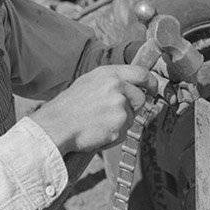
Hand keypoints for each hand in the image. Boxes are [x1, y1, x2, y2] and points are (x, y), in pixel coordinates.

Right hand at [28, 65, 158, 154]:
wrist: (57, 126)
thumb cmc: (69, 106)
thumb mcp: (89, 82)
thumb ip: (112, 82)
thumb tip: (133, 86)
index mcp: (109, 74)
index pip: (142, 73)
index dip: (151, 82)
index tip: (153, 89)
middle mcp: (117, 87)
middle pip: (140, 98)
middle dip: (132, 108)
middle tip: (113, 114)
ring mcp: (119, 106)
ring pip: (132, 117)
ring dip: (120, 123)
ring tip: (98, 122)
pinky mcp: (119, 125)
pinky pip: (124, 133)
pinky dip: (113, 136)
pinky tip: (97, 132)